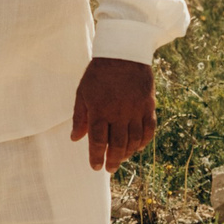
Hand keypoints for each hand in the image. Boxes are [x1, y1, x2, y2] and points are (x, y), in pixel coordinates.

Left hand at [70, 58, 156, 172]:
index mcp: (100, 110)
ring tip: (121, 159)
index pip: (97, 141)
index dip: (96, 157)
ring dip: (127, 153)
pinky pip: (148, 129)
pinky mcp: (148, 106)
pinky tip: (137, 147)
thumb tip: (75, 139)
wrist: (123, 53)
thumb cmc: (98, 74)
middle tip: (110, 169)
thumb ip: (79, 117)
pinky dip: (143, 142)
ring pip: (134, 140)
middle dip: (113, 160)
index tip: (95, 167)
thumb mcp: (82, 93)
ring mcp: (135, 110)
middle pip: (117, 145)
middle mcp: (118, 113)